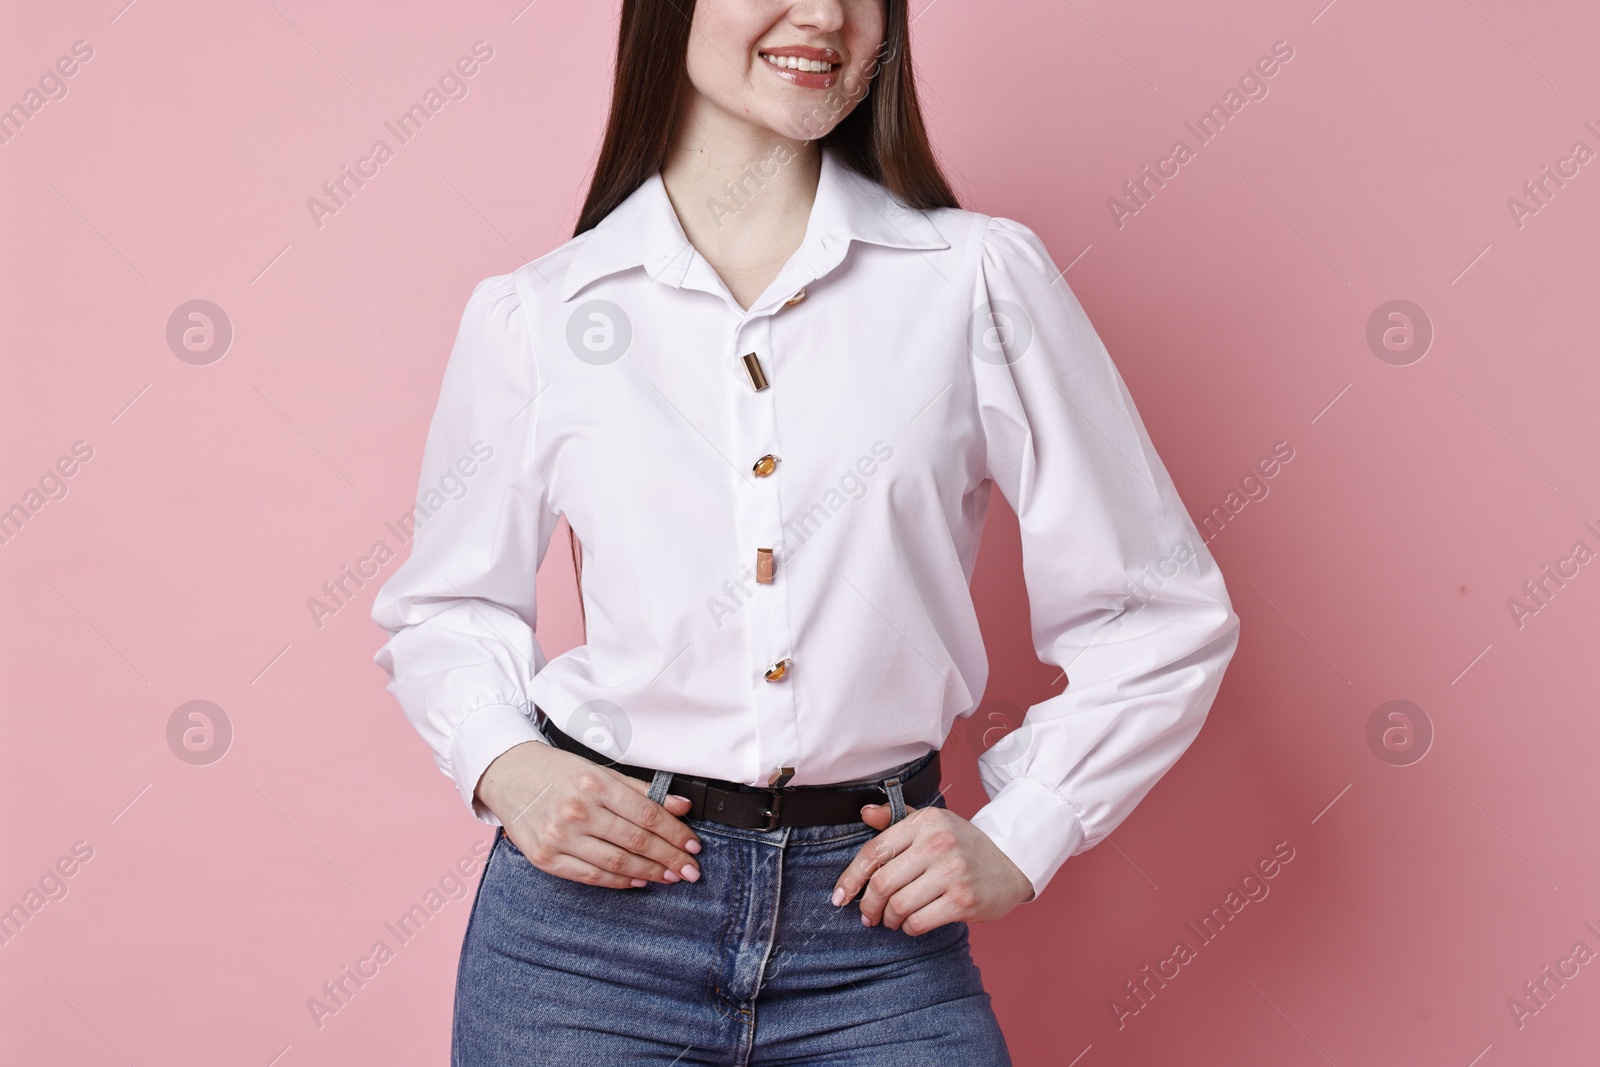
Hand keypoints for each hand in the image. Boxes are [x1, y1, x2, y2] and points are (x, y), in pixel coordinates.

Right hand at [474, 740, 703, 889]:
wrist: (508, 774)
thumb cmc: (556, 771)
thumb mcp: (598, 770)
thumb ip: (641, 790)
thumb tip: (681, 806)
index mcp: (594, 784)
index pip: (647, 814)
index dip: (675, 833)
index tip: (693, 845)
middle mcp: (577, 811)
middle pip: (636, 841)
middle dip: (670, 858)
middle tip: (691, 869)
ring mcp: (559, 837)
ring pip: (616, 862)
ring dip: (650, 873)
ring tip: (671, 876)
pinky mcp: (545, 858)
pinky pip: (590, 876)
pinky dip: (618, 882)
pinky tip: (638, 881)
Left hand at [831, 799, 1034, 933]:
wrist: (1011, 861)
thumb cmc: (964, 844)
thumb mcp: (933, 823)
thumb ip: (896, 819)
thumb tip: (865, 813)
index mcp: (925, 822)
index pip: (875, 851)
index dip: (852, 877)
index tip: (840, 896)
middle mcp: (938, 844)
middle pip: (883, 882)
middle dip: (868, 905)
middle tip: (868, 915)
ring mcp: (953, 873)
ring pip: (899, 906)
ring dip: (889, 919)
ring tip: (891, 919)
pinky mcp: (964, 901)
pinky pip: (920, 922)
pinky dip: (909, 928)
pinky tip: (911, 924)